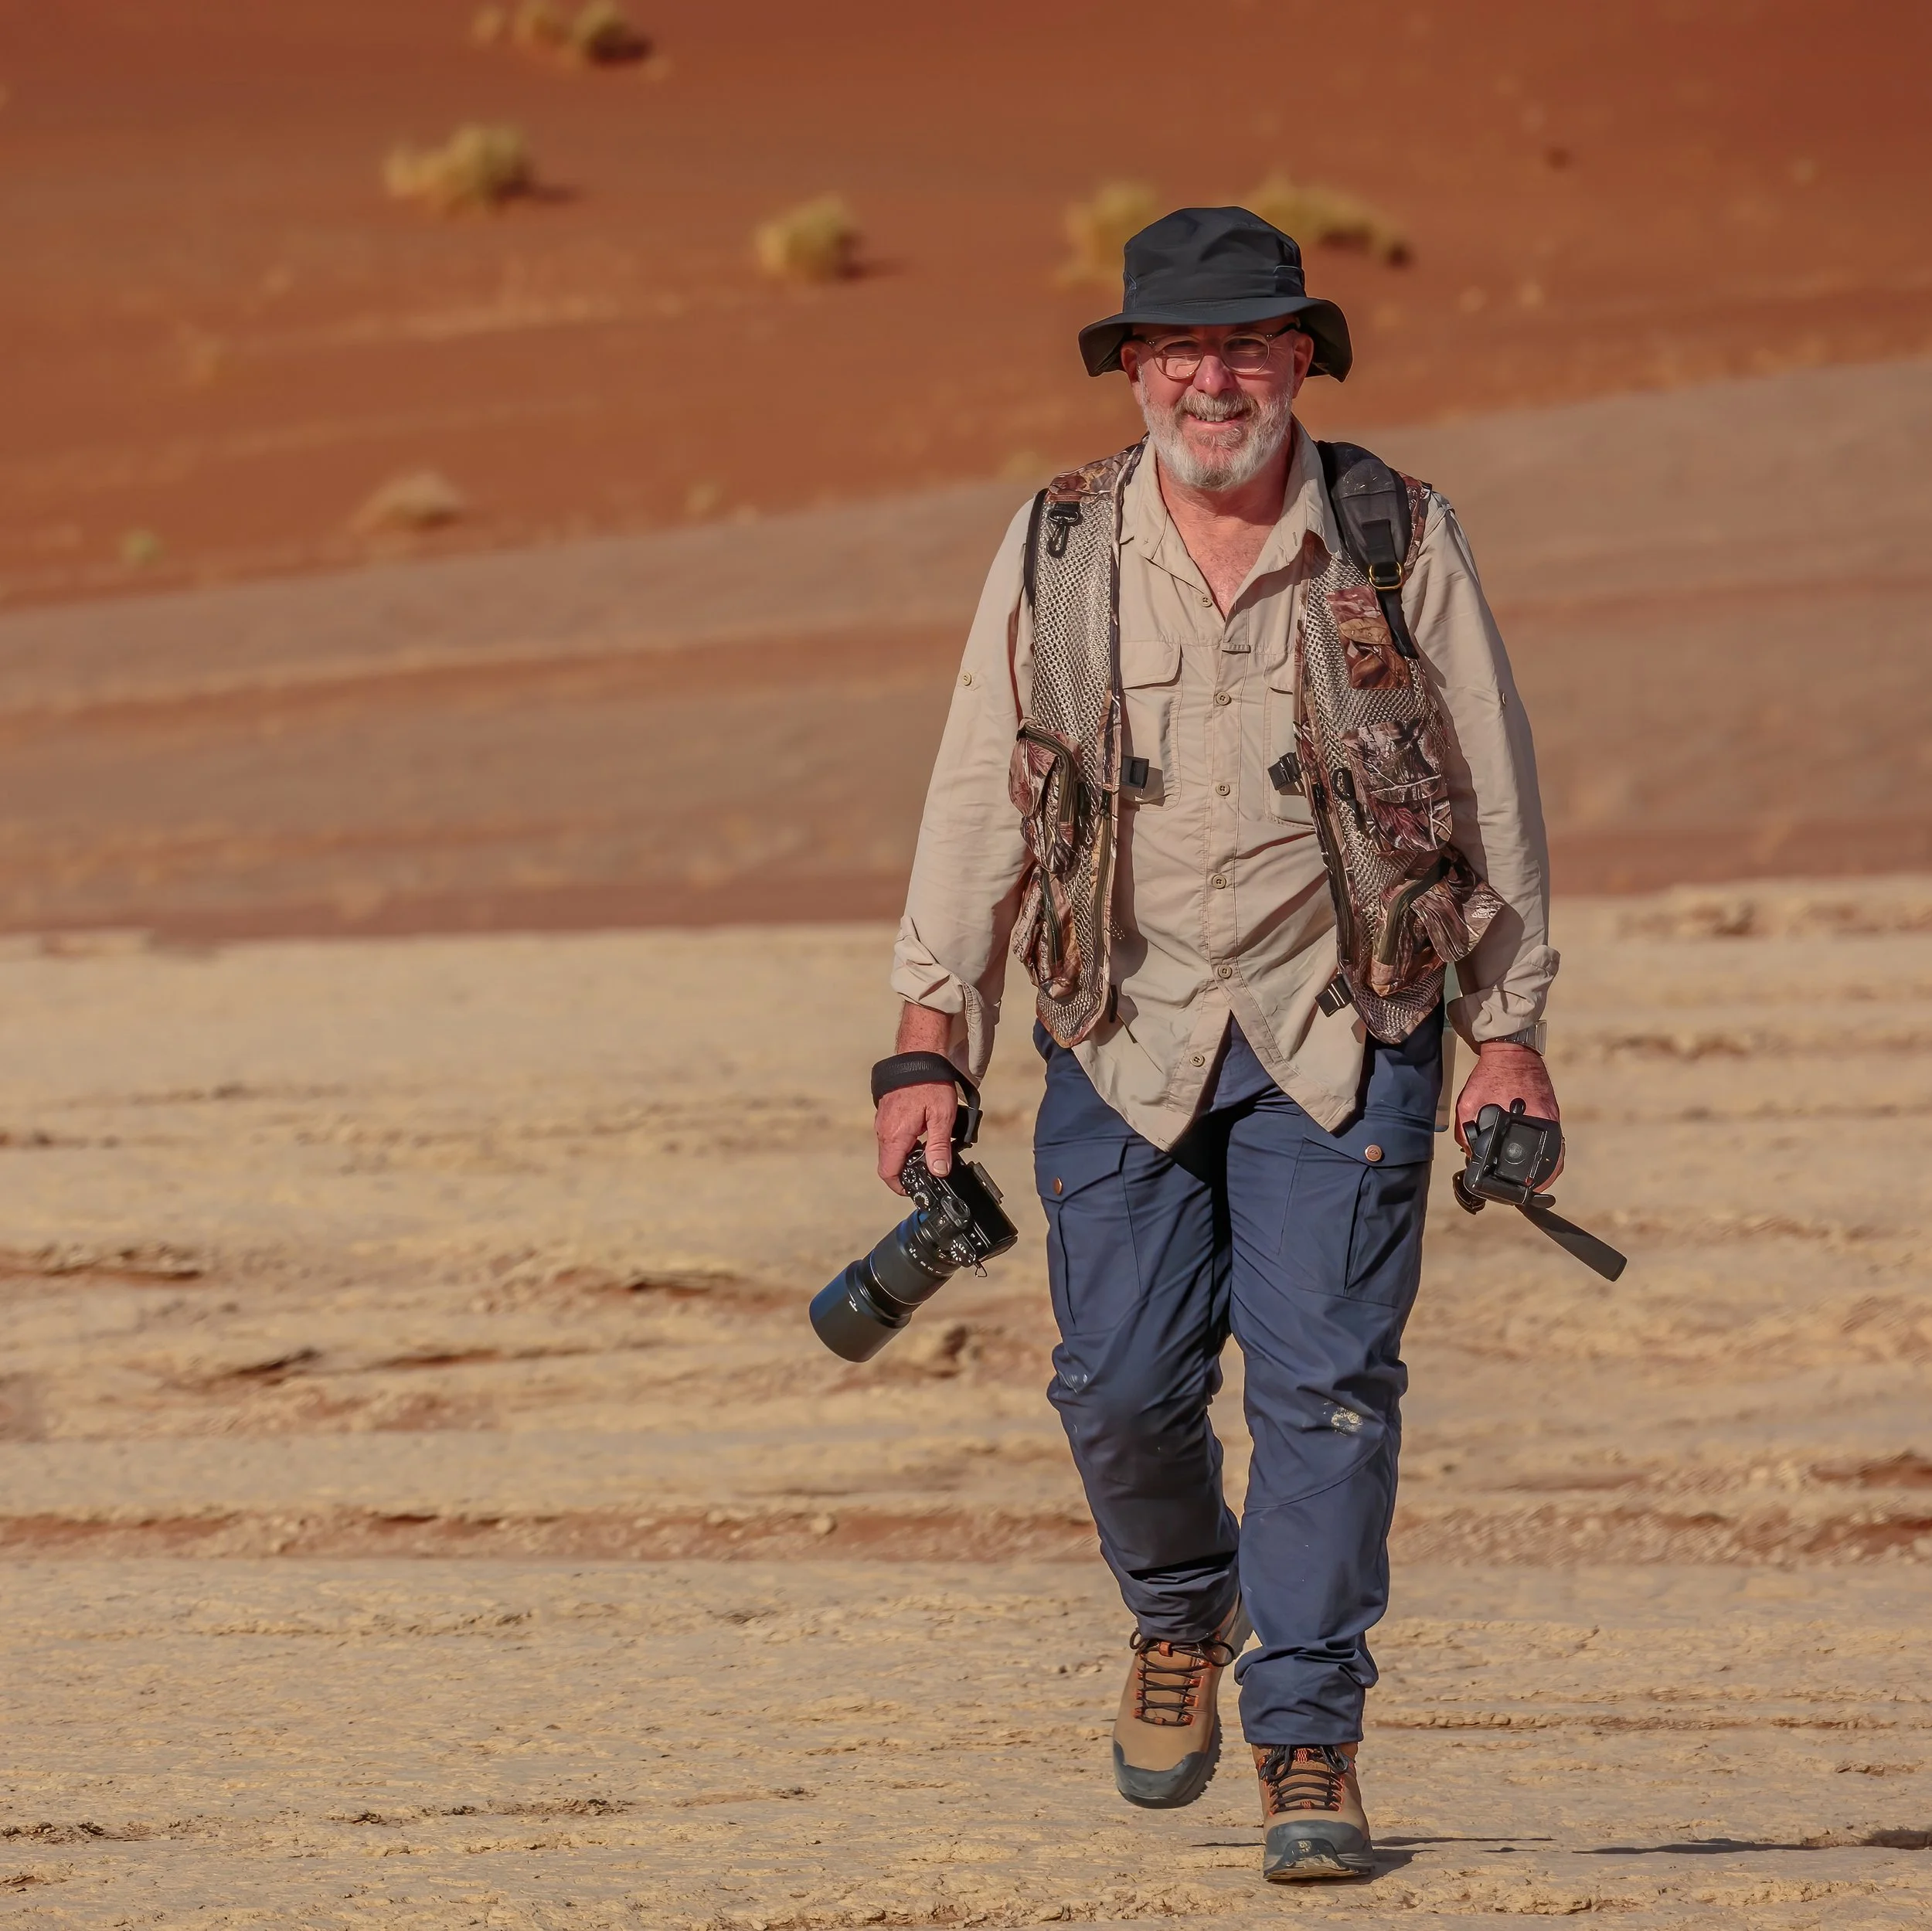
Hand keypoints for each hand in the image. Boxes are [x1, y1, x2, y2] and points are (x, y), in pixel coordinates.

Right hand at [875, 1082, 956, 1194]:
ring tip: (931, 1149)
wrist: (919, 1055)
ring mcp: (883, 1121)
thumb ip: (939, 1146)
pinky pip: (893, 1136)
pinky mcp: (887, 1113)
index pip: (888, 1173)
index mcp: (895, 1135)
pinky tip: (925, 1133)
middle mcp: (883, 1130)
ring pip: (891, 1150)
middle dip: (908, 1170)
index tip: (916, 1188)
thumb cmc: (931, 1082)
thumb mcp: (942, 1117)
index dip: (900, 1186)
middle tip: (930, 1168)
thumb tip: (938, 1171)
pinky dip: (906, 1142)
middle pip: (890, 1163)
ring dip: (908, 1155)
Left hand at [1454, 1042, 1562, 1180]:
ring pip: (1553, 1152)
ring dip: (1544, 1167)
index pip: (1540, 1165)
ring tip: (1533, 1181)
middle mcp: (1546, 1123)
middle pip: (1551, 1163)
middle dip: (1539, 1178)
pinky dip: (1545, 1152)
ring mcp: (1552, 1118)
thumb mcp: (1468, 1105)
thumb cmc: (1488, 1077)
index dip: (1532, 1183)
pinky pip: (1552, 1139)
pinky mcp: (1551, 1112)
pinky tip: (1537, 1160)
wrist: (1509, 1051)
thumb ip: (1466, 1133)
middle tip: (1528, 1190)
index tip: (1526, 1193)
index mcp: (1529, 1123)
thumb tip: (1470, 1157)